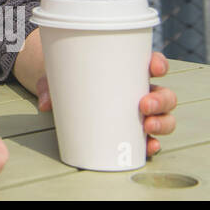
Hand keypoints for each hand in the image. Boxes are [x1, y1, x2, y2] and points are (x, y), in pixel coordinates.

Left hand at [35, 51, 176, 156]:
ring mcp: (141, 112)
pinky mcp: (135, 131)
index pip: (153, 62)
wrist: (65, 94)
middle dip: (161, 100)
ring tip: (148, 127)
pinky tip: (149, 147)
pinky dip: (153, 144)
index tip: (153, 67)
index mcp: (129, 69)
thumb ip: (50, 86)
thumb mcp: (59, 76)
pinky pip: (151, 138)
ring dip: (162, 122)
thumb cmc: (70, 78)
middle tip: (144, 105)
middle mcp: (141, 90)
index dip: (159, 63)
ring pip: (164, 116)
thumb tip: (45, 103)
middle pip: (164, 93)